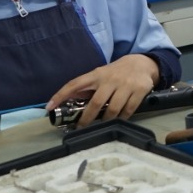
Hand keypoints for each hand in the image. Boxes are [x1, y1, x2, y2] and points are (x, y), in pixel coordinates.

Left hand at [45, 54, 159, 127]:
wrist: (143, 64)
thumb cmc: (117, 72)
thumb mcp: (101, 75)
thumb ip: (87, 87)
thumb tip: (68, 101)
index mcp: (97, 74)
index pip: (75, 84)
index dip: (61, 95)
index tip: (49, 107)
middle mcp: (110, 79)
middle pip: (96, 102)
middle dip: (87, 119)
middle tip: (81, 128)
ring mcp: (126, 85)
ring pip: (113, 109)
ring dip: (106, 121)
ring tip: (102, 126)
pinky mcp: (139, 90)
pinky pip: (128, 110)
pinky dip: (122, 118)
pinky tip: (118, 121)